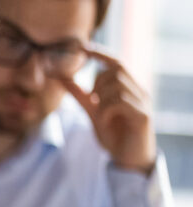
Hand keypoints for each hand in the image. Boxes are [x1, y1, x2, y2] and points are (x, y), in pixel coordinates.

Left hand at [61, 47, 156, 173]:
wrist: (127, 159)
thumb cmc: (114, 134)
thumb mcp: (93, 112)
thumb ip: (81, 96)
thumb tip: (63, 78)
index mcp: (129, 88)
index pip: (117, 62)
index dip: (101, 53)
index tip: (83, 47)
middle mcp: (139, 91)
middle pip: (116, 70)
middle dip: (98, 82)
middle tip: (93, 100)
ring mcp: (143, 102)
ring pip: (117, 85)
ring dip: (102, 99)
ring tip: (101, 114)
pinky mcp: (143, 116)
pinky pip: (120, 102)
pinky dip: (107, 110)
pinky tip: (106, 121)